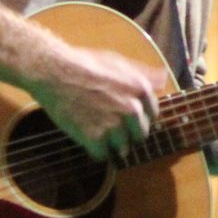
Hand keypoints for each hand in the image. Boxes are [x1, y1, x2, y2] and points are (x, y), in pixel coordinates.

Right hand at [29, 45, 164, 162]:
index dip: (137, 117)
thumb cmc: (84, 63)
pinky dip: (94, 150)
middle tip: (107, 122)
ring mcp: (114, 125)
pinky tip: (86, 136)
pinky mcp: (95, 138)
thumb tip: (163, 79)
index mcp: (141, 90)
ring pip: (122, 148)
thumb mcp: (118, 62)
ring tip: (94, 127)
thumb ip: (142, 74)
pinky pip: (102, 156)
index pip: (151, 116)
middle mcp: (132, 109)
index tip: (123, 115)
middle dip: (126, 132)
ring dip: (110, 143)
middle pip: (139, 136)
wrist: (54, 72)